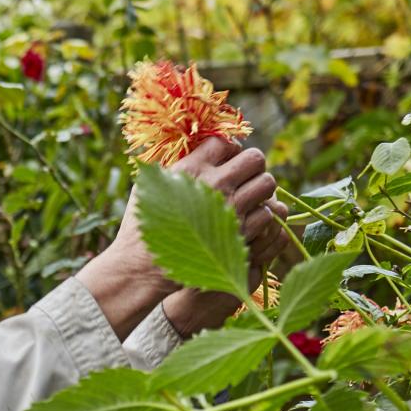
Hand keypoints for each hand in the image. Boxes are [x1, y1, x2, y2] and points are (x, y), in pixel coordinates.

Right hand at [78, 137, 285, 338]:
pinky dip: (263, 216)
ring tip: (248, 199)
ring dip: (261, 190)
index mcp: (191, 168)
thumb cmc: (140, 227)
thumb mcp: (148, 187)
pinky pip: (270, 214)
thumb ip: (174, 167)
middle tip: (243, 178)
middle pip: (255, 158)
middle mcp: (214, 184)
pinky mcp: (241, 234)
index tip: (226, 161)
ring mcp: (231, 209)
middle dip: (252, 166)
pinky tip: (249, 221)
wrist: (142, 268)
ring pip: (268, 184)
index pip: (225, 142)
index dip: (229, 150)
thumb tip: (193, 151)